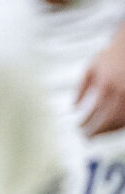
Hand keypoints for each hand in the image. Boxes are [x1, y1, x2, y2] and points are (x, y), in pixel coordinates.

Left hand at [77, 22, 124, 136]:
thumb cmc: (110, 56)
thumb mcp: (91, 68)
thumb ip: (81, 88)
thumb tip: (74, 107)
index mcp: (106, 86)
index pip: (94, 113)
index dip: (86, 123)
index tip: (79, 128)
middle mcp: (121, 93)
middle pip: (108, 121)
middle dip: (97, 131)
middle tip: (87, 137)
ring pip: (122, 121)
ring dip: (109, 131)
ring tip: (99, 134)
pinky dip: (121, 124)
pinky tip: (113, 126)